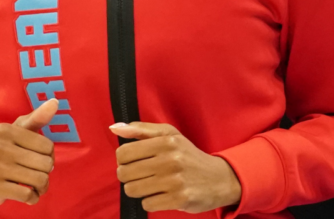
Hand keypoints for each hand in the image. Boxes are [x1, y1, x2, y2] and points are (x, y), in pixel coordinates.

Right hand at [0, 98, 59, 205]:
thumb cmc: (3, 150)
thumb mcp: (17, 131)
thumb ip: (37, 118)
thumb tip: (55, 102)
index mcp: (5, 130)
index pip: (47, 146)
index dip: (49, 154)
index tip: (39, 157)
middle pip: (45, 164)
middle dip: (46, 171)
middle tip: (38, 172)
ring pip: (39, 180)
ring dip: (42, 186)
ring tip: (36, 185)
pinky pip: (28, 195)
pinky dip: (33, 197)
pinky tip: (29, 194)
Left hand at [110, 121, 241, 213]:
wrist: (219, 179)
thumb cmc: (188, 156)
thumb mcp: (169, 135)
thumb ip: (140, 130)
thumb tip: (114, 128)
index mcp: (165, 141)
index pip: (123, 152)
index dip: (123, 159)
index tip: (133, 161)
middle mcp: (170, 160)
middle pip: (125, 173)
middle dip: (128, 176)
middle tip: (140, 175)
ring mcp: (175, 181)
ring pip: (133, 190)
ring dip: (138, 190)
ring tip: (150, 185)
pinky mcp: (179, 199)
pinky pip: (147, 204)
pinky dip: (150, 202)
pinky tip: (160, 195)